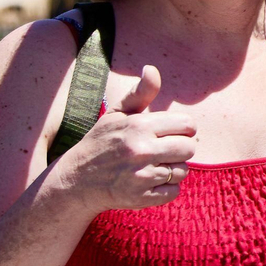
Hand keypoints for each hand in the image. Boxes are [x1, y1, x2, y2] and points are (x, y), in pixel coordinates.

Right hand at [54, 65, 196, 212]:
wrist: (76, 180)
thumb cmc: (101, 142)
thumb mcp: (116, 114)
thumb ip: (140, 93)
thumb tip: (152, 68)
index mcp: (138, 125)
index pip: (188, 125)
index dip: (183, 129)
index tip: (171, 133)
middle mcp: (140, 150)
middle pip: (189, 148)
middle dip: (180, 149)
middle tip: (163, 151)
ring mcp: (141, 176)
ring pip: (182, 171)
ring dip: (172, 169)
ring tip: (153, 166)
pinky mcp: (141, 198)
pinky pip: (174, 191)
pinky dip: (165, 188)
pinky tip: (148, 182)